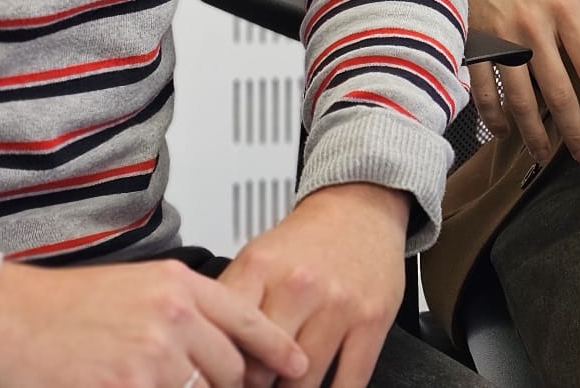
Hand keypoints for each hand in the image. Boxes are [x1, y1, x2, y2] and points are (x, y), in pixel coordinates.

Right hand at [0, 256, 306, 387]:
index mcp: (179, 287)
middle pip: (230, 370)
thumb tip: (218, 344)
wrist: (6, 317)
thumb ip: (183, 311)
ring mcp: (152, 357)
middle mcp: (174, 318)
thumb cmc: (63, 306)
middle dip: (225, 386)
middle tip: (207, 384)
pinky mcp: (127, 387)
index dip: (278, 349)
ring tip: (151, 378)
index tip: (297, 366)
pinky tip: (133, 385)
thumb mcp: (137, 288)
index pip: (248, 322)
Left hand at [219, 182, 408, 387]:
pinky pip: (348, 383)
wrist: (361, 210)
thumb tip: (206, 351)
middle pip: (262, 368)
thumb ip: (231, 302)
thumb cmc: (307, 241)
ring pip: (304, 383)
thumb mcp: (257, 258)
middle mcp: (299, 286)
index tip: (221, 379)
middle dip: (254, 387)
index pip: (226, 337)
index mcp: (260, 269)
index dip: (219, 368)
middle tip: (253, 387)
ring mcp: (339, 306)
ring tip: (283, 387)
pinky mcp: (372, 321)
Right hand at [454, 0, 579, 164]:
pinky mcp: (472, 40)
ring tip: (542, 153)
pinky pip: (484, 89)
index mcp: (564, 9)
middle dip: (573, 130)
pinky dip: (493, 115)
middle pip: (558, 91)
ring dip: (533, 132)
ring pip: (520, 99)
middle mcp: (534, 27)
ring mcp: (500, 36)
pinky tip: (503, 130)